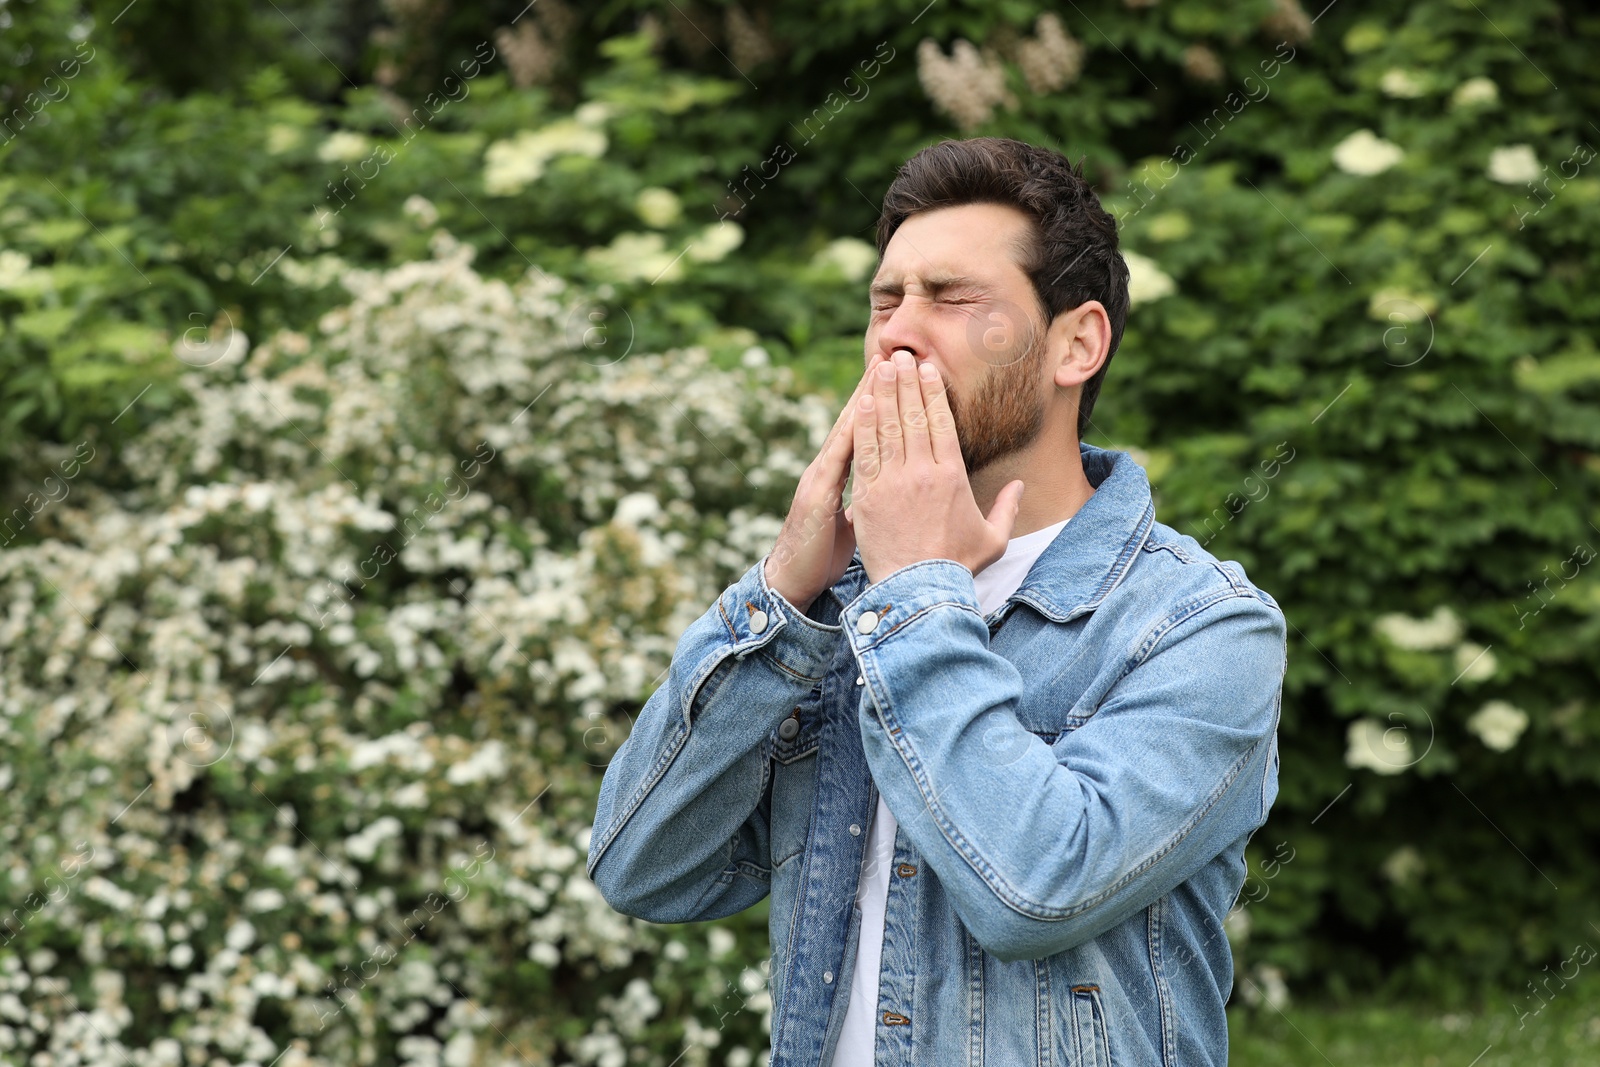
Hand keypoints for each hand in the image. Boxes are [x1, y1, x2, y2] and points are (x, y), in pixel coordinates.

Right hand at [764, 352, 888, 611]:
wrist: (790, 581)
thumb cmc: (820, 554)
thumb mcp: (850, 524)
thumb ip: (866, 502)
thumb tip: (890, 492)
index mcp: (837, 475)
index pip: (865, 431)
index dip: (882, 402)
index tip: (901, 375)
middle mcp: (827, 469)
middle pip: (856, 421)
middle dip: (876, 387)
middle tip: (895, 353)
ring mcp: (820, 479)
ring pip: (845, 430)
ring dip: (863, 398)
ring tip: (881, 368)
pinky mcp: (816, 495)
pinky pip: (836, 459)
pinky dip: (850, 434)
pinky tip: (864, 412)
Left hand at [850, 349, 1023, 583]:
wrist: (920, 591)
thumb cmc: (958, 566)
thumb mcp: (993, 538)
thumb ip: (1007, 508)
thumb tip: (1020, 486)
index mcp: (952, 476)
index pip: (941, 423)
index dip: (932, 392)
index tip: (927, 370)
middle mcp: (922, 472)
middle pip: (912, 416)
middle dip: (905, 383)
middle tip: (901, 357)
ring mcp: (893, 482)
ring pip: (887, 428)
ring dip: (883, 395)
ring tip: (880, 369)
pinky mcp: (868, 496)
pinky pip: (865, 452)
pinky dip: (862, 426)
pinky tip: (860, 404)